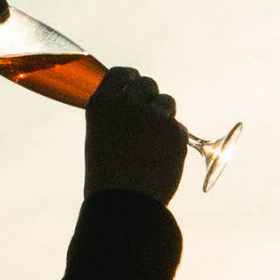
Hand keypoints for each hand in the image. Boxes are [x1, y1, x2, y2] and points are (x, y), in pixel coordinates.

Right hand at [83, 65, 187, 204]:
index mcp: (101, 105)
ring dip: (164, 118)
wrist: (125, 205)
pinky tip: (161, 161)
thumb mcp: (100, 140)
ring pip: (167, 102)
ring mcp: (152, 116)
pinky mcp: (174, 131)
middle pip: (148, 84)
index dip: (131, 79)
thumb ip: (116, 117)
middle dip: (151, 98)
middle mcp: (126, 105)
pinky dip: (174, 142)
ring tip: (153, 147)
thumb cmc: (108, 180)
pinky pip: (179, 128)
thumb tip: (136, 105)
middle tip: (149, 119)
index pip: (121, 74)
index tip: (135, 84)